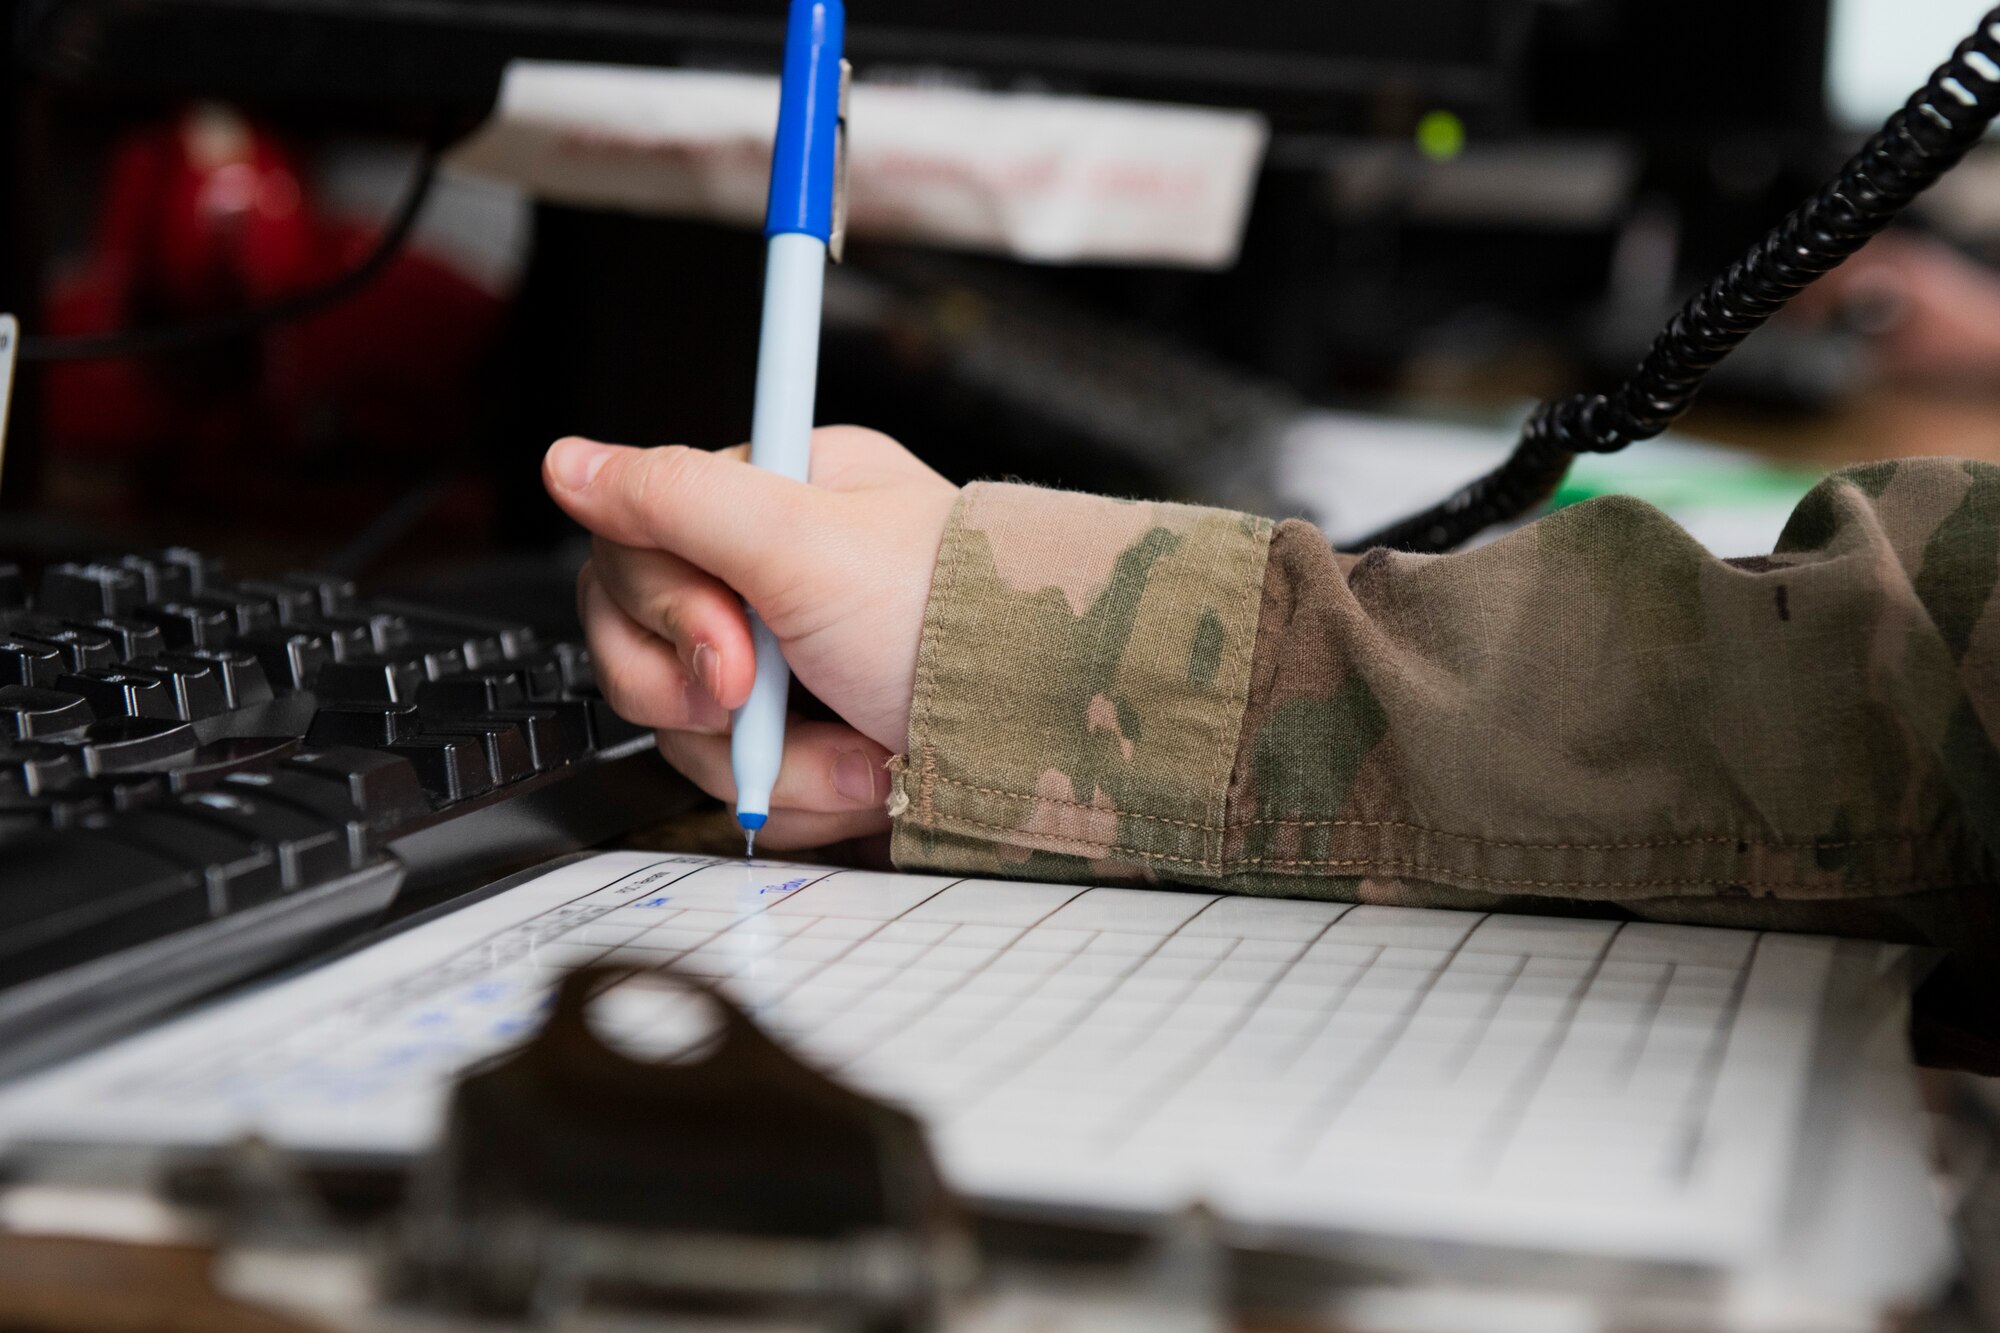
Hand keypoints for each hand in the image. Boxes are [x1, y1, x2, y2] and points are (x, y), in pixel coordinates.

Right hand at [544, 427, 959, 849]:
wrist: (1048, 732)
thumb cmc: (955, 621)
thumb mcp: (804, 541)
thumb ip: (673, 499)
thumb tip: (567, 462)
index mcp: (774, 502)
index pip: (637, 550)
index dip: (671, 616)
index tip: (735, 653)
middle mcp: (774, 578)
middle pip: (648, 653)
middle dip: (714, 703)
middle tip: (767, 700)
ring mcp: (790, 669)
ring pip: (693, 736)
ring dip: (776, 763)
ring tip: (857, 752)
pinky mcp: (807, 746)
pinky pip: (747, 788)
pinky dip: (802, 798)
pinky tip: (862, 781)